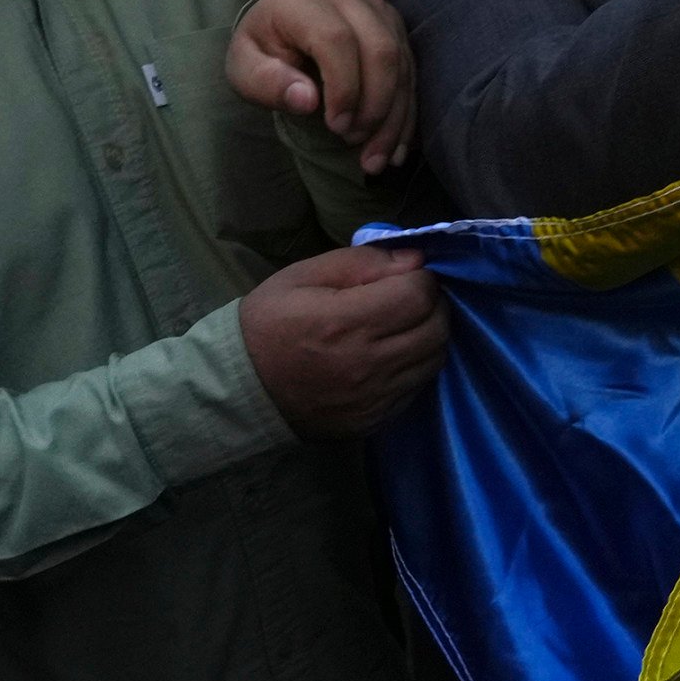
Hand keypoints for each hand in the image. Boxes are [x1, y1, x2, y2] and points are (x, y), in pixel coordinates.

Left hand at [227, 0, 415, 177]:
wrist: (286, 25)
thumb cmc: (264, 50)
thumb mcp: (245, 68)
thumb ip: (267, 82)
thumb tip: (307, 100)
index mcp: (305, 2)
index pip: (337, 40)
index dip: (344, 87)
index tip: (336, 127)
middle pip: (380, 50)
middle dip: (374, 106)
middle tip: (355, 142)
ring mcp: (379, 11)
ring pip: (402, 64)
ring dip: (393, 118)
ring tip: (376, 159)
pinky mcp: (396, 28)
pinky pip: (411, 72)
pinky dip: (406, 114)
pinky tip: (396, 149)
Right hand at [239, 244, 445, 434]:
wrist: (243, 390)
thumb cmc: (268, 325)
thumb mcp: (301, 277)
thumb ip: (360, 262)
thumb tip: (414, 260)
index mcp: (345, 321)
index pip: (418, 294)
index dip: (420, 278)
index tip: (405, 276)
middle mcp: (367, 364)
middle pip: (435, 328)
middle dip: (431, 305)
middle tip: (409, 298)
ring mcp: (375, 397)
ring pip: (434, 359)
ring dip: (428, 335)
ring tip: (404, 326)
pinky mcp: (376, 420)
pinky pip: (418, 387)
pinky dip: (416, 366)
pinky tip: (393, 355)